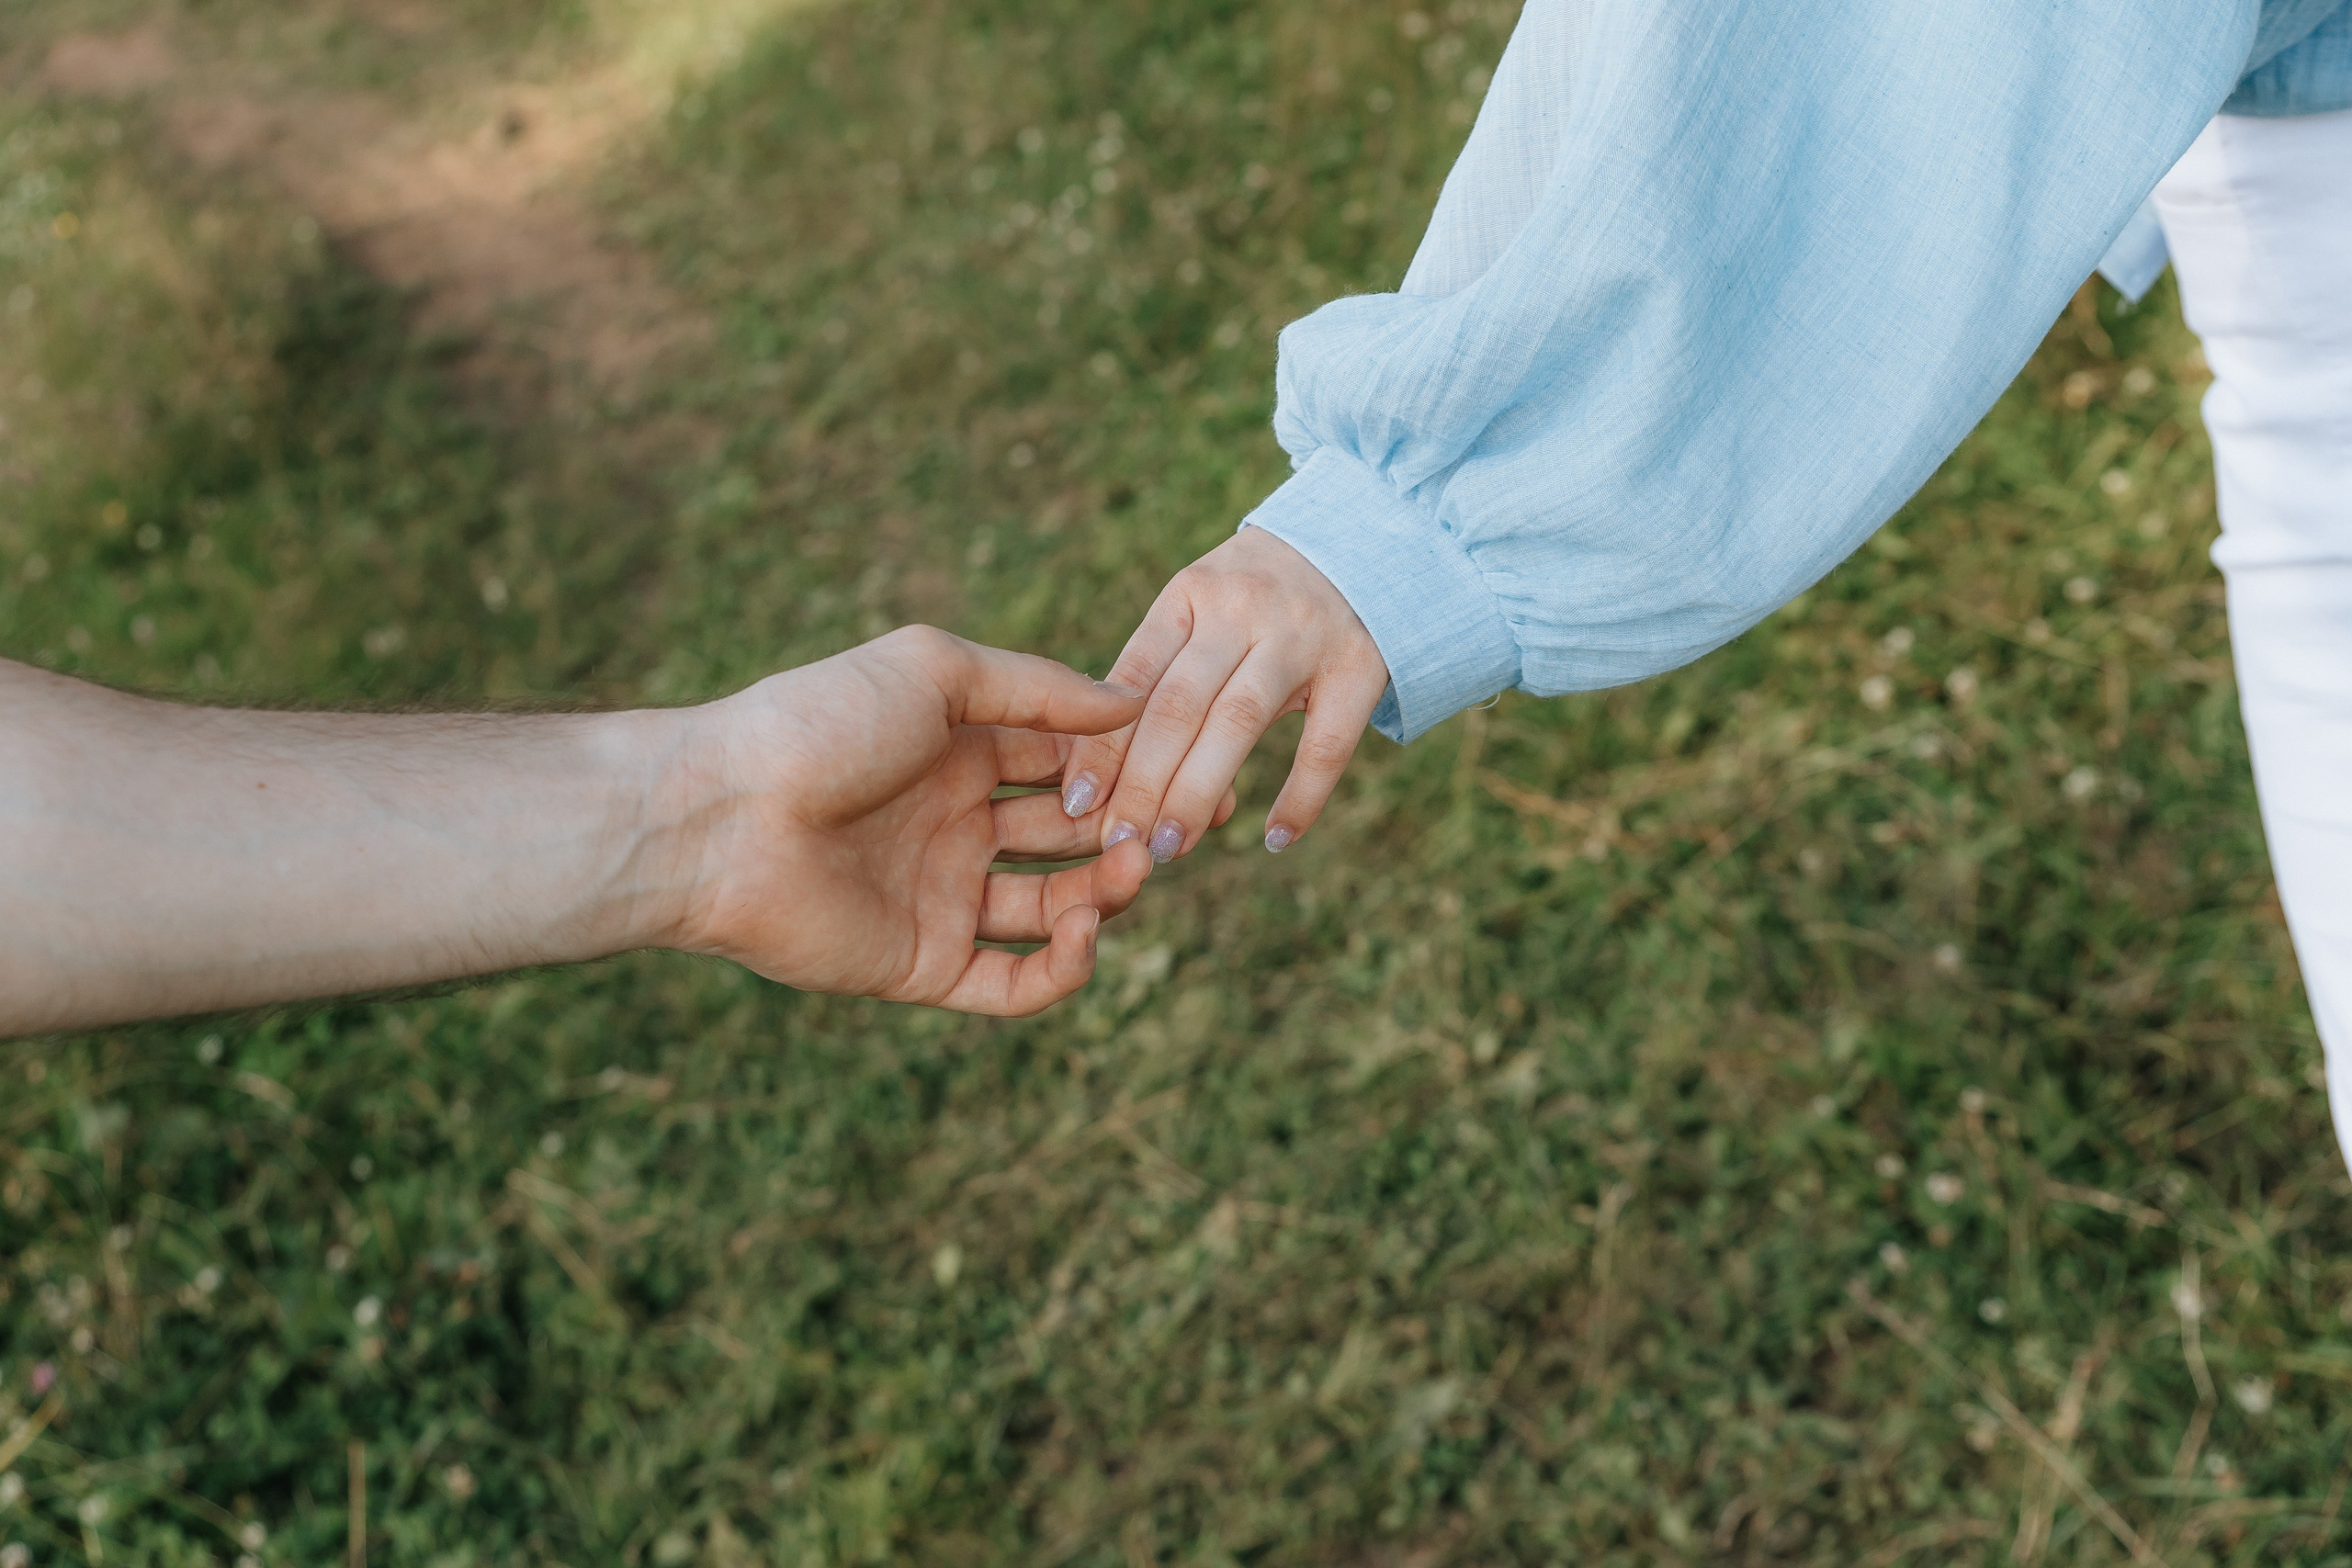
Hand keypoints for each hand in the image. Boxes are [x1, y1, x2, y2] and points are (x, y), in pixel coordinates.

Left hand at [675, 626, 1157, 1014]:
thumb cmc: (817, 725)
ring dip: (1107, 894)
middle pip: (1071, 838)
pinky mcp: (924, 965)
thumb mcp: (934, 671)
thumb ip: (1035, 688)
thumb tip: (1129, 702)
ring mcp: (942, 898)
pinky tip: (1082, 930)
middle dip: (1129, 832)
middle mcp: (954, 826)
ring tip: (1132, 871)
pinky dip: (1064, 968)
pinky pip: (1015, 984)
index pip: (1066, 764)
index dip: (1123, 765)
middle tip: (1176, 828)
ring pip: (1055, 909)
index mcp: (957, 752)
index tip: (1176, 762)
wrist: (722, 816)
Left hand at [1059, 528, 1388, 861]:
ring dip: (1198, 792)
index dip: (1103, 744)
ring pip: (1238, 722)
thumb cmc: (1255, 601)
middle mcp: (1242, 610)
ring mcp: (1304, 636)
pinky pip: (1327, 743)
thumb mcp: (1201, 610)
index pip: (1134, 676)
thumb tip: (1102, 773)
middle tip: (1118, 842)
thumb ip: (1158, 675)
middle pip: (1179, 705)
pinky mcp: (1361, 666)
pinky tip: (1276, 839)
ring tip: (1169, 847)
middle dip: (1143, 781)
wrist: (1363, 546)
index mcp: (1190, 595)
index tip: (1078, 803)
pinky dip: (1302, 796)